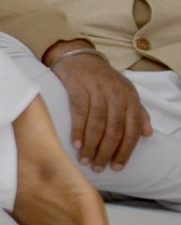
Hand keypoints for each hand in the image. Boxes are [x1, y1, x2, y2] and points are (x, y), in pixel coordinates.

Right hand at [45, 40, 153, 171]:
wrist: (80, 57)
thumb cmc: (103, 79)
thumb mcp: (126, 92)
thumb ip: (138, 112)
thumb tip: (148, 134)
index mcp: (130, 98)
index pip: (132, 130)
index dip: (125, 151)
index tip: (117, 166)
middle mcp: (116, 95)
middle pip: (113, 130)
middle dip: (106, 152)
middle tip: (98, 166)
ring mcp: (97, 91)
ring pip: (96, 125)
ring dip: (90, 145)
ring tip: (85, 159)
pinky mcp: (79, 88)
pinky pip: (79, 114)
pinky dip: (78, 131)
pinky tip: (76, 144)